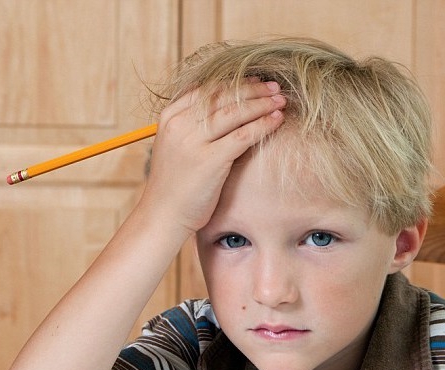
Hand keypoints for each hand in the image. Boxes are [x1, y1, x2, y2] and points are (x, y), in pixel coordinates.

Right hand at [142, 80, 285, 234]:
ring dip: (262, 104)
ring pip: (235, 112)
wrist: (164, 214)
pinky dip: (262, 125)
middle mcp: (180, 124)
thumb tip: (223, 107)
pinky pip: (242, 135)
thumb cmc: (174, 183)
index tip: (255, 82)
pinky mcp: (210, 160)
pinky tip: (277, 120)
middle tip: (275, 87)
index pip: (207, 89)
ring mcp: (193, 142)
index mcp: (170, 116)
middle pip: (223, 96)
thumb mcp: (175, 145)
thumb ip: (192, 125)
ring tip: (281, 101)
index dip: (235, 82)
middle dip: (253, 89)